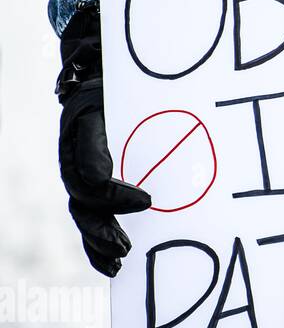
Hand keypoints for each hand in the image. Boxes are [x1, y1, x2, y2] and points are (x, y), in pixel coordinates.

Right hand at [56, 9, 150, 276]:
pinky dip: (98, 241)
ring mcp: (80, 163)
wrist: (102, 64)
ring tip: (120, 263)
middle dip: (101, 225)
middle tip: (126, 247)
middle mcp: (75, 147)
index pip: (88, 166)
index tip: (148, 201)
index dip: (111, 189)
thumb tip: (163, 81)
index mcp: (83, 124)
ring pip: (82, 210)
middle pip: (80, 196)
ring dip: (98, 241)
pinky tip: (114, 263)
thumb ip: (133, 84)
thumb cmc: (125, 70)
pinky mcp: (91, 176)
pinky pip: (90, 212)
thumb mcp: (128, 74)